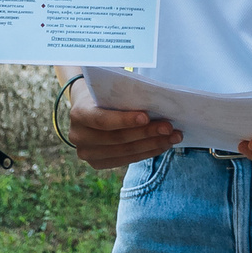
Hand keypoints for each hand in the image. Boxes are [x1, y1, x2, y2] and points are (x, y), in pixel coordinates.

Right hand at [61, 74, 180, 171]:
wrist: (88, 106)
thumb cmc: (104, 93)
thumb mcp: (110, 88)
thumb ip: (125, 93)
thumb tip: (155, 98)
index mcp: (78, 113)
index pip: (102, 120)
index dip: (125, 120)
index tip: (147, 116)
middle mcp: (78, 136)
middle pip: (117, 138)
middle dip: (146, 133)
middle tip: (169, 127)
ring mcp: (87, 153)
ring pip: (125, 152)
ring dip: (152, 145)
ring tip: (173, 137)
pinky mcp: (98, 163)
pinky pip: (126, 160)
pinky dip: (147, 152)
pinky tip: (162, 145)